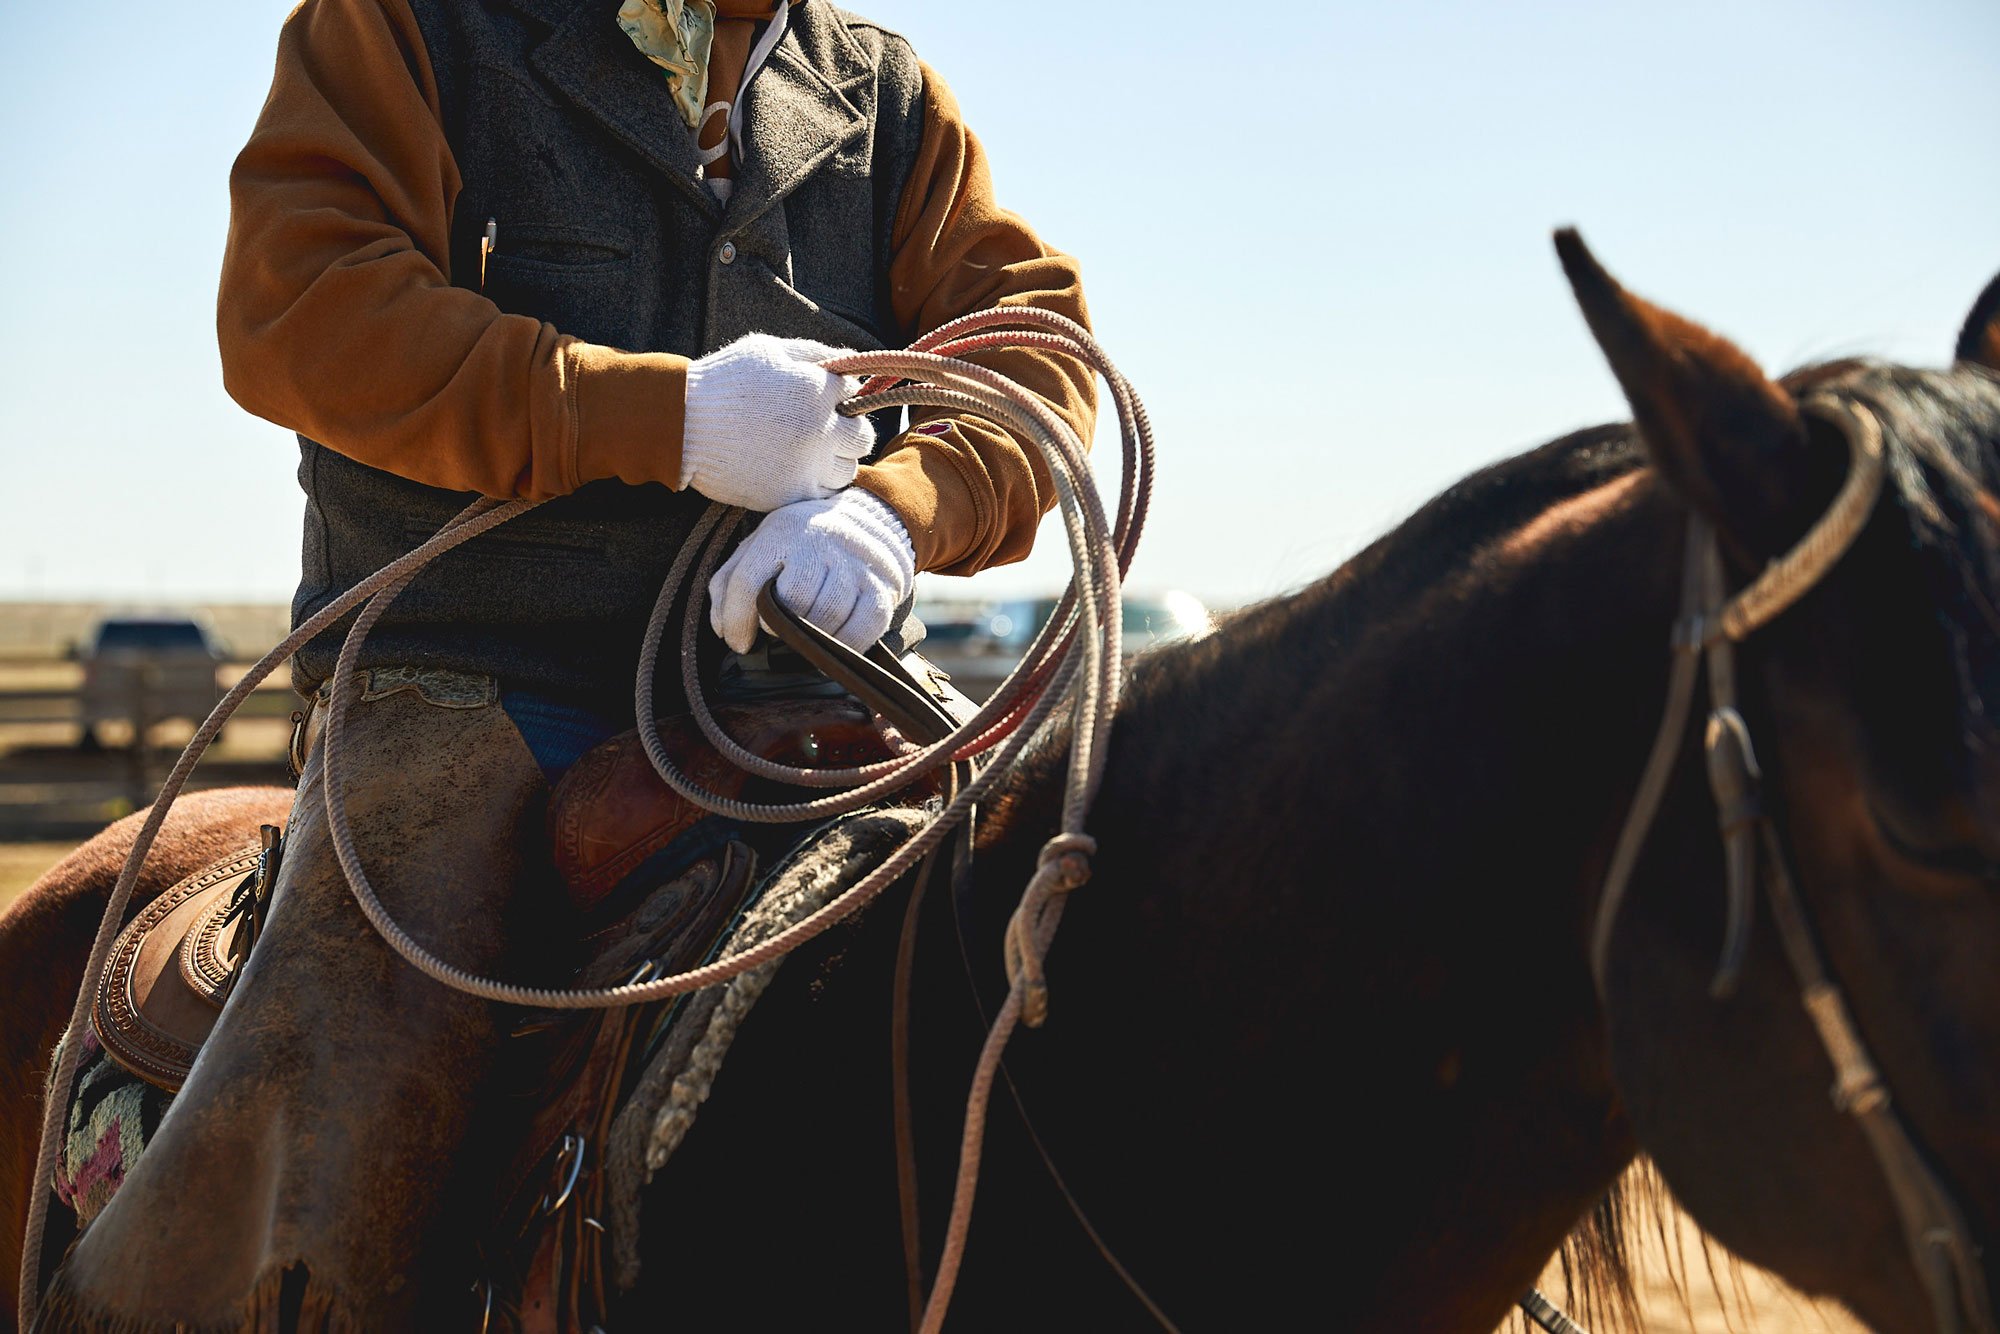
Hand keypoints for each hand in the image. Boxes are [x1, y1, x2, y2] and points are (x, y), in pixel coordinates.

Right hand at [679, 333, 874, 511]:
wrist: (683, 424)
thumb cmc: (724, 381)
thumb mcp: (769, 350)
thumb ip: (814, 353)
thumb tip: (850, 360)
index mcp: (817, 390)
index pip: (855, 393)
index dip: (840, 394)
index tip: (823, 397)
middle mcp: (821, 431)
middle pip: (863, 436)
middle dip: (849, 429)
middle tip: (825, 428)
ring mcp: (807, 466)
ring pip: (848, 470)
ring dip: (836, 460)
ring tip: (809, 451)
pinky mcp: (791, 494)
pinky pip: (823, 494)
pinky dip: (817, 483)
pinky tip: (797, 469)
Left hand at [708, 488, 917, 652]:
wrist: (870, 522)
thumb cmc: (803, 544)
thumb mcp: (760, 547)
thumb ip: (729, 584)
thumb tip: (723, 631)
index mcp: (782, 531)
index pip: (749, 582)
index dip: (738, 620)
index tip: (739, 643)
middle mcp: (820, 542)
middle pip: (792, 601)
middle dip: (780, 627)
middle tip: (780, 633)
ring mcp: (855, 565)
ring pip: (826, 617)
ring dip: (811, 639)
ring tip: (806, 637)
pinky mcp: (882, 588)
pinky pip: (861, 630)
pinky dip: (843, 645)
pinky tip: (832, 643)